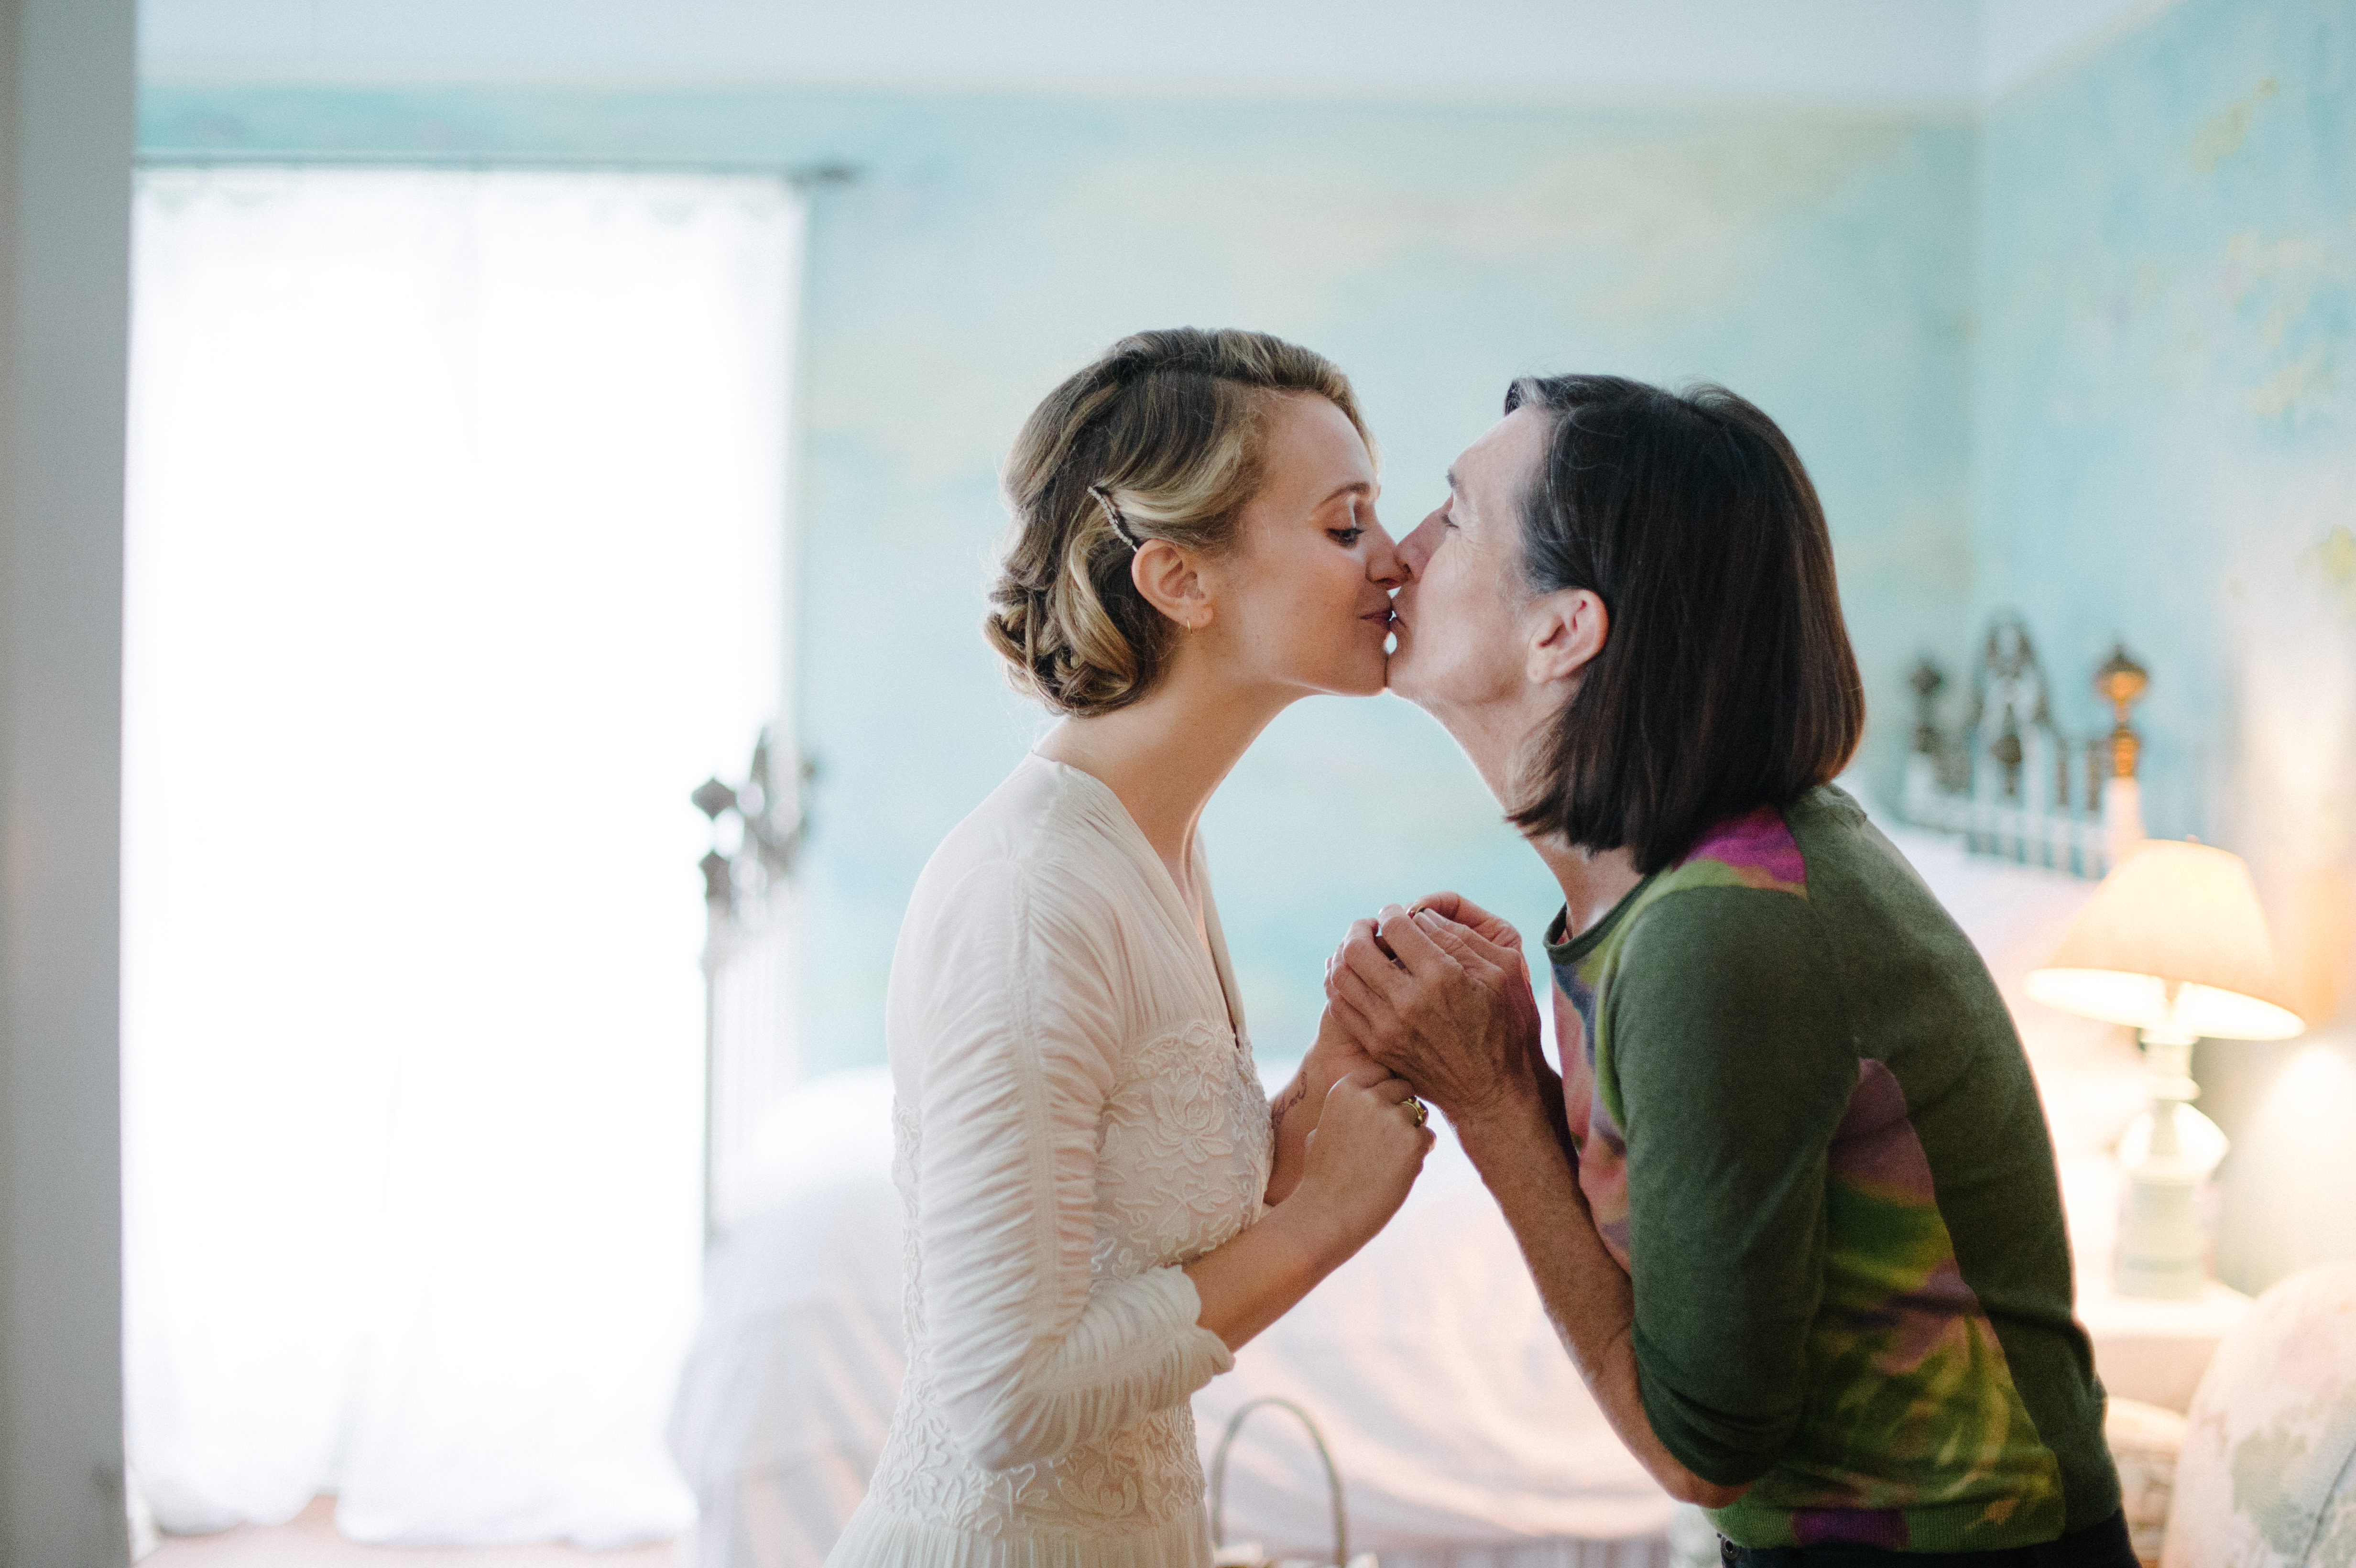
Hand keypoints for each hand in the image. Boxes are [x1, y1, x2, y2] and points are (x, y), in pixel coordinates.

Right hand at [1291, 1065, 1433, 1259]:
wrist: (1329, 1213)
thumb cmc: (1322, 1176)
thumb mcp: (1321, 1130)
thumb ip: (1345, 1110)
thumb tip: (1366, 1099)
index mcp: (1345, 1089)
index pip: (1380, 1069)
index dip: (1384, 1090)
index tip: (1379, 1110)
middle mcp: (1369, 1096)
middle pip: (1403, 1087)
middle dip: (1401, 1107)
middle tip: (1388, 1138)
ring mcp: (1393, 1117)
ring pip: (1418, 1113)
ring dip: (1412, 1132)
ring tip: (1390, 1159)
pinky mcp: (1413, 1141)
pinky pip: (1429, 1137)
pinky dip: (1420, 1153)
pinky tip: (1399, 1171)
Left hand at [1327, 901, 1542, 1128]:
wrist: (1492, 1092)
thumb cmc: (1507, 1028)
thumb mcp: (1503, 973)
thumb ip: (1461, 937)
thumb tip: (1422, 916)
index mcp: (1441, 976)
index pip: (1395, 927)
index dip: (1391, 912)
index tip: (1395, 913)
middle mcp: (1408, 1002)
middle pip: (1357, 949)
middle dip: (1359, 928)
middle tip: (1369, 926)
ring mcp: (1387, 1028)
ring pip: (1341, 976)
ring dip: (1343, 953)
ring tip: (1357, 947)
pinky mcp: (1378, 1046)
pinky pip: (1340, 1005)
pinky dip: (1338, 983)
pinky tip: (1350, 975)